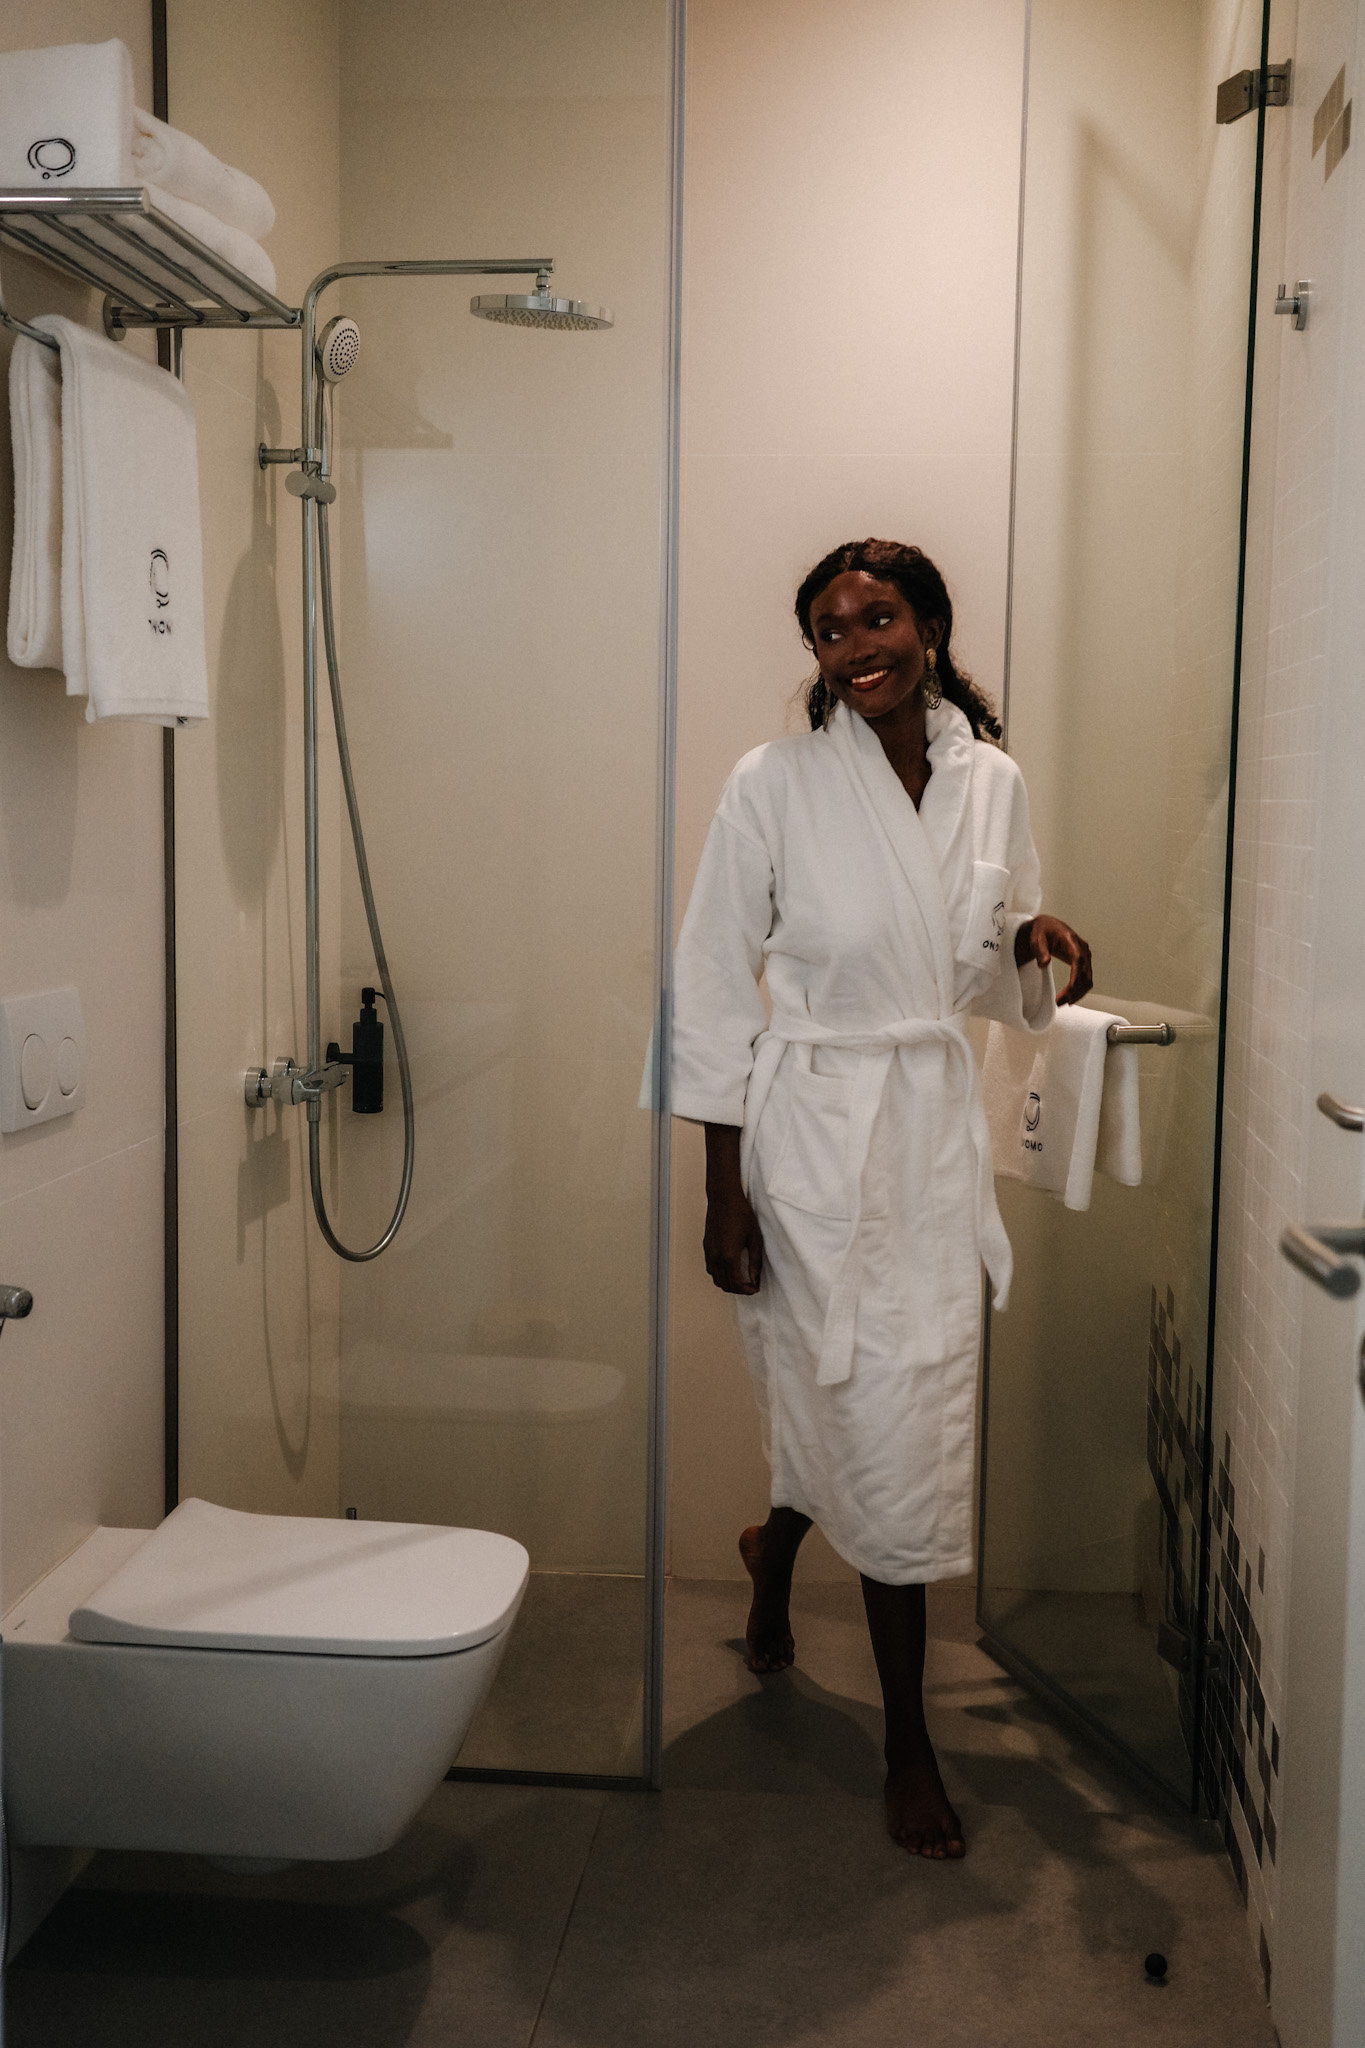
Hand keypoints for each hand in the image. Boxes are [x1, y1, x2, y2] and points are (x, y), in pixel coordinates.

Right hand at [702, 1123, 764, 1293]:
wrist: (724, 1198)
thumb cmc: (742, 1215)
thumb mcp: (755, 1239)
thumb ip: (755, 1261)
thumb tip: (755, 1279)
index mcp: (729, 1256)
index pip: (737, 1284)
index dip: (747, 1290)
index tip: (755, 1288)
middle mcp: (716, 1257)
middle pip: (725, 1285)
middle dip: (738, 1290)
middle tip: (750, 1286)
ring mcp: (709, 1252)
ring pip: (715, 1278)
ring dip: (728, 1283)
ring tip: (741, 1280)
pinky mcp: (706, 1246)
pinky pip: (710, 1268)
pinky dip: (720, 1275)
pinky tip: (730, 1269)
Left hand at [1015, 914, 1092, 1005]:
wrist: (1048, 927)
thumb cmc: (1041, 931)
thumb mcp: (1036, 938)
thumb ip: (1040, 950)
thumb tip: (1045, 963)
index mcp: (1072, 940)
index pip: (1079, 959)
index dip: (1076, 975)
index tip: (1071, 989)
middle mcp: (1083, 948)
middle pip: (1084, 973)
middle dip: (1074, 990)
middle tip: (1059, 1002)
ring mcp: (1085, 956)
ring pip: (1088, 979)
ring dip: (1078, 993)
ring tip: (1062, 1003)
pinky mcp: (1084, 963)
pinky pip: (1086, 979)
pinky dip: (1080, 990)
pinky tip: (1070, 998)